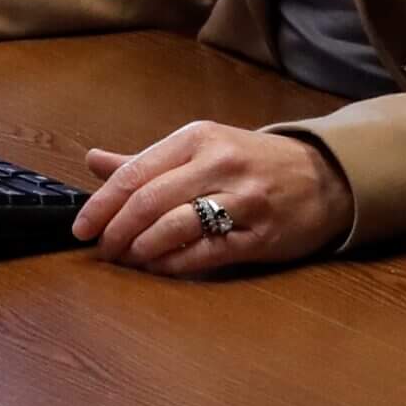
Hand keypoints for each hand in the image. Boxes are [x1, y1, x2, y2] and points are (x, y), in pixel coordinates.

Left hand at [75, 122, 350, 275]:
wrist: (324, 175)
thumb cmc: (253, 161)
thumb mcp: (201, 147)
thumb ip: (146, 159)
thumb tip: (93, 161)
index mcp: (198, 138)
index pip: (136, 172)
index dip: (102, 204)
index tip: (80, 228)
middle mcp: (219, 163)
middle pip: (150, 201)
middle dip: (116, 230)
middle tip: (102, 250)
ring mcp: (243, 199)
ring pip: (175, 227)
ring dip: (142, 249)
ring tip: (128, 259)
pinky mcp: (260, 234)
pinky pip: (205, 254)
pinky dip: (173, 264)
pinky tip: (159, 268)